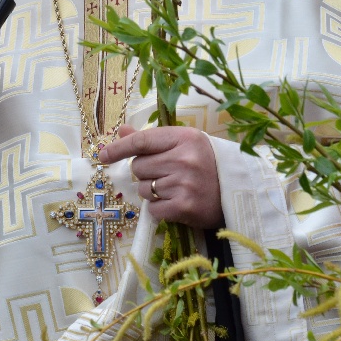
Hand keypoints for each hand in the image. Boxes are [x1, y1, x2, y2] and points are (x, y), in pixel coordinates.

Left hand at [98, 125, 222, 227]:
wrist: (237, 192)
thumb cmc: (207, 163)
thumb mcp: (184, 143)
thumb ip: (151, 139)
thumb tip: (121, 131)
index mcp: (184, 137)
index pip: (141, 141)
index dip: (118, 148)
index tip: (102, 155)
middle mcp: (184, 159)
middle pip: (139, 167)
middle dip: (145, 172)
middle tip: (166, 174)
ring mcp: (185, 184)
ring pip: (143, 189)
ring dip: (152, 191)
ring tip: (175, 188)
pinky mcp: (185, 207)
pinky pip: (153, 209)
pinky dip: (159, 209)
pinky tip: (176, 203)